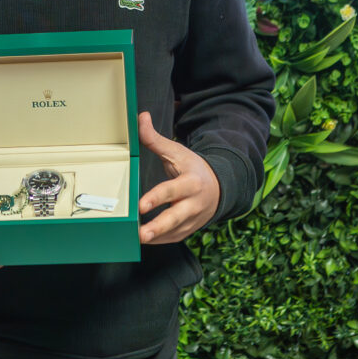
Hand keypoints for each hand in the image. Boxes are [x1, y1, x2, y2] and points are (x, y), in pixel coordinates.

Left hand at [136, 111, 220, 243]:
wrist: (219, 187)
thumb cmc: (193, 168)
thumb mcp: (177, 151)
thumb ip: (156, 139)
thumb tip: (141, 118)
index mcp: (191, 182)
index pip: (171, 191)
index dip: (156, 198)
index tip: (141, 205)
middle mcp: (194, 203)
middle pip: (176, 217)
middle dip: (159, 226)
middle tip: (142, 233)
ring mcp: (194, 219)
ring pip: (175, 231)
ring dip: (158, 237)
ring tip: (139, 239)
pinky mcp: (190, 229)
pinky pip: (175, 238)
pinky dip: (161, 240)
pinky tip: (147, 240)